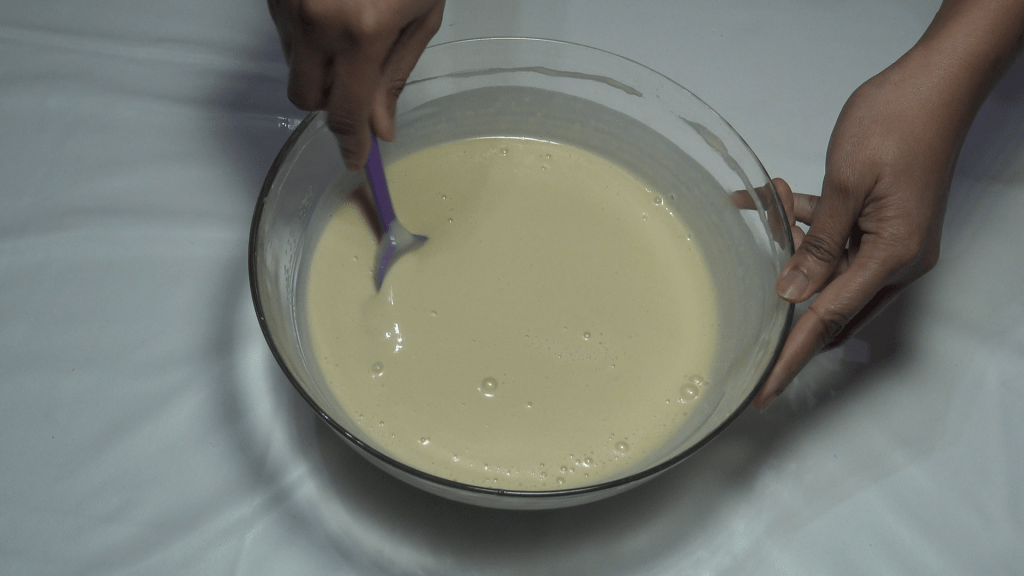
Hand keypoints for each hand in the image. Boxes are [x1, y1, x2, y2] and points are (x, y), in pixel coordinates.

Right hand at [268, 0, 444, 169]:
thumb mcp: (420, 15)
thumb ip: (395, 73)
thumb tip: (379, 127)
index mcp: (362, 30)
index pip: (347, 112)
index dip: (351, 143)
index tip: (355, 158)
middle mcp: (316, 20)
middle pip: (307, 96)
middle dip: (330, 99)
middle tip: (357, 76)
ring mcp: (289, 3)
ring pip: (292, 65)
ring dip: (316, 62)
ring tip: (348, 27)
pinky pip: (284, 33)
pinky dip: (306, 34)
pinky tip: (333, 9)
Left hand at [753, 54, 965, 410]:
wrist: (938, 81)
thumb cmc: (899, 122)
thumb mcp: (844, 185)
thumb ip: (817, 242)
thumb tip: (793, 292)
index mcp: (891, 256)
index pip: (828, 320)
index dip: (791, 357)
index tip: (765, 391)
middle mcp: (896, 258)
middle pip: (827, 300)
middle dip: (786, 297)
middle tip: (747, 321)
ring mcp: (892, 240)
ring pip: (827, 263)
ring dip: (791, 244)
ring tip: (763, 206)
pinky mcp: (883, 220)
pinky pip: (835, 234)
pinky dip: (803, 222)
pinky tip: (769, 198)